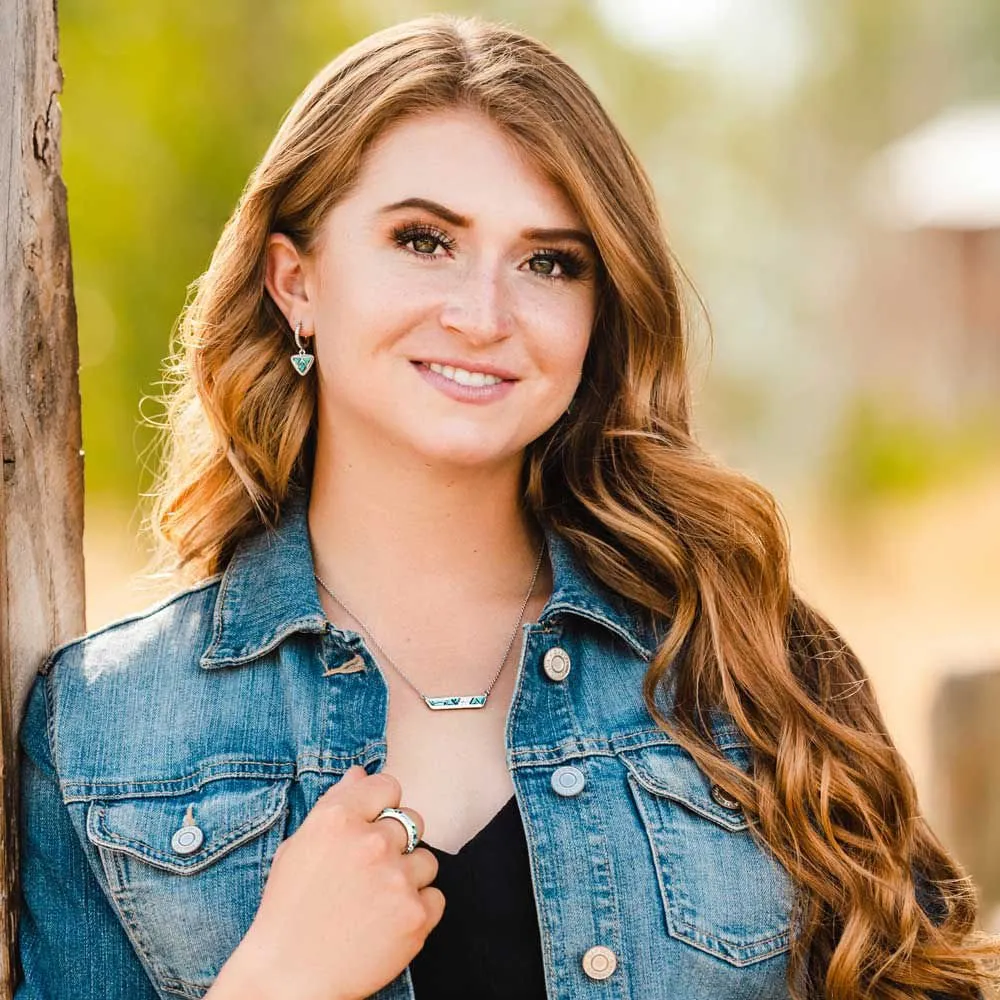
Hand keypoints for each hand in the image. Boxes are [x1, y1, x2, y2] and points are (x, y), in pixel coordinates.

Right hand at [214, 766, 443, 999]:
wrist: (288, 979)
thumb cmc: (288, 911)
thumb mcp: (299, 848)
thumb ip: (335, 804)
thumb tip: (360, 773)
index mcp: (338, 820)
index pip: (388, 785)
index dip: (381, 805)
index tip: (371, 826)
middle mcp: (371, 843)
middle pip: (412, 820)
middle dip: (396, 842)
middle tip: (370, 871)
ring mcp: (397, 879)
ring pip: (427, 859)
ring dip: (409, 876)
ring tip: (377, 901)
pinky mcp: (416, 915)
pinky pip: (435, 897)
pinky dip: (418, 909)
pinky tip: (387, 922)